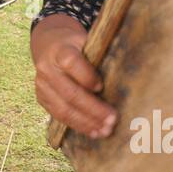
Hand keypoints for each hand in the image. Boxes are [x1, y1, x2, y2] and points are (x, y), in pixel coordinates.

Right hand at [31, 14, 116, 138]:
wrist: (48, 44)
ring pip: (63, 109)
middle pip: (70, 93)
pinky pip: (59, 116)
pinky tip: (93, 131)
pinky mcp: (42, 99)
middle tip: (112, 120)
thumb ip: (100, 54)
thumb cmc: (76, 44)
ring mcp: (42, 86)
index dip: (87, 76)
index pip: (71, 63)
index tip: (101, 87)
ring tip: (104, 131)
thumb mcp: (86, 40)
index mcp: (60, 50)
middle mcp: (47, 69)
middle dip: (93, 109)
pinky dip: (77, 126)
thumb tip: (130, 70)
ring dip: (86, 123)